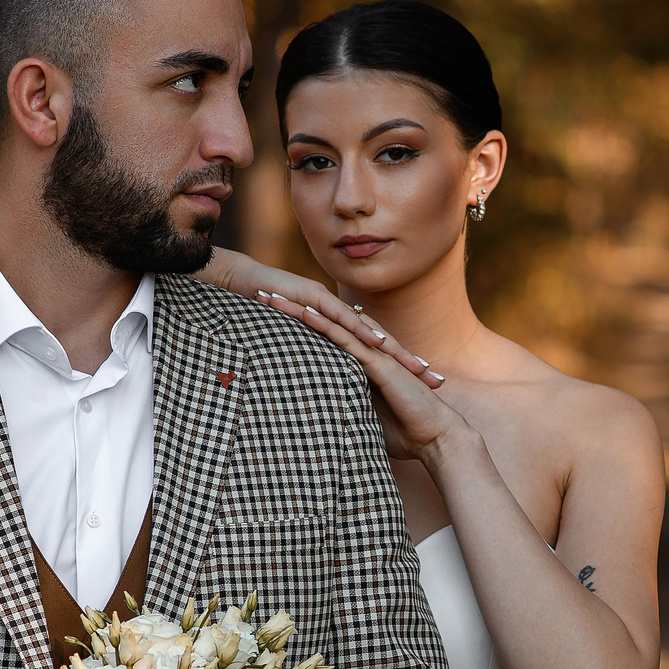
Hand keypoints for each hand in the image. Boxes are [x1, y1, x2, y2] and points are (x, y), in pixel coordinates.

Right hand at [198, 247, 441, 391]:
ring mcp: (326, 302)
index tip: (421, 386)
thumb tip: (323, 383)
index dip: (397, 365)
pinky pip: (340, 317)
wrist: (233, 282)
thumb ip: (309, 357)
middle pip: (380, 339)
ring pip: (368, 328)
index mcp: (336, 324)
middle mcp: (338, 311)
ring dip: (395, 349)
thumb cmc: (256, 315)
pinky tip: (379, 346)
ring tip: (418, 368)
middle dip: (408, 360)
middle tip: (436, 379)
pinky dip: (360, 332)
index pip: (372, 348)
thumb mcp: (289, 343)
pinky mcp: (310, 297)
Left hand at [282, 300, 474, 468]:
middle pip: (321, 324)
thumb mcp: (363, 423)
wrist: (436, 437)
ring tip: (271, 297)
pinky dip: (326, 325)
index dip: (293, 327)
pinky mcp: (379, 365)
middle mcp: (366, 353)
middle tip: (260, 294)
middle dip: (290, 309)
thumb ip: (344, 415)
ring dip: (300, 309)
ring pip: (330, 325)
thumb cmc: (406, 436)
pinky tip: (305, 312)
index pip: (320, 340)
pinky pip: (348, 340)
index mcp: (359, 366)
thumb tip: (320, 428)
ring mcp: (373, 356)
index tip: (266, 318)